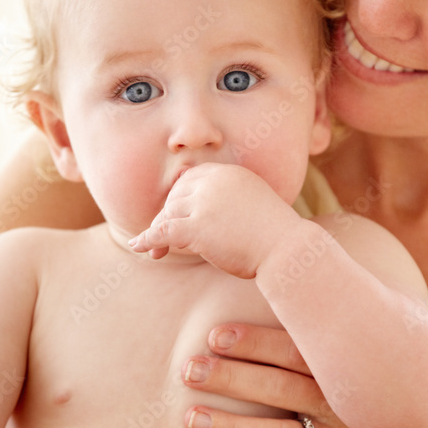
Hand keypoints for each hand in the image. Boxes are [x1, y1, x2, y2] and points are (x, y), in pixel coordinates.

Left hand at [129, 164, 301, 276]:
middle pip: (176, 197)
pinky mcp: (198, 227)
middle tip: (161, 241)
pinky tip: (139, 247)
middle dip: (165, 217)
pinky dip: (148, 239)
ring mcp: (205, 203)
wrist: (288, 249)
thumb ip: (231, 202)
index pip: (189, 180)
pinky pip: (163, 232)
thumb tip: (211, 216)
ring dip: (158, 234)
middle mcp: (215, 182)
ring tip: (157, 254)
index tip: (172, 216)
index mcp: (229, 173)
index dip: (177, 199)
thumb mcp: (253, 205)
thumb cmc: (276, 235)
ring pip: (169, 215)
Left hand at [182, 323, 427, 427]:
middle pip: (281, 389)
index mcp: (343, 373)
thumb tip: (293, 285)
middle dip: (233, 378)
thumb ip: (330, 338)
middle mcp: (343, 406)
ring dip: (235, 427)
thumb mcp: (365, 370)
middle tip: (189, 370)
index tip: (215, 337)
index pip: (295, 351)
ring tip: (192, 419)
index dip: (255, 342)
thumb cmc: (373, 407)